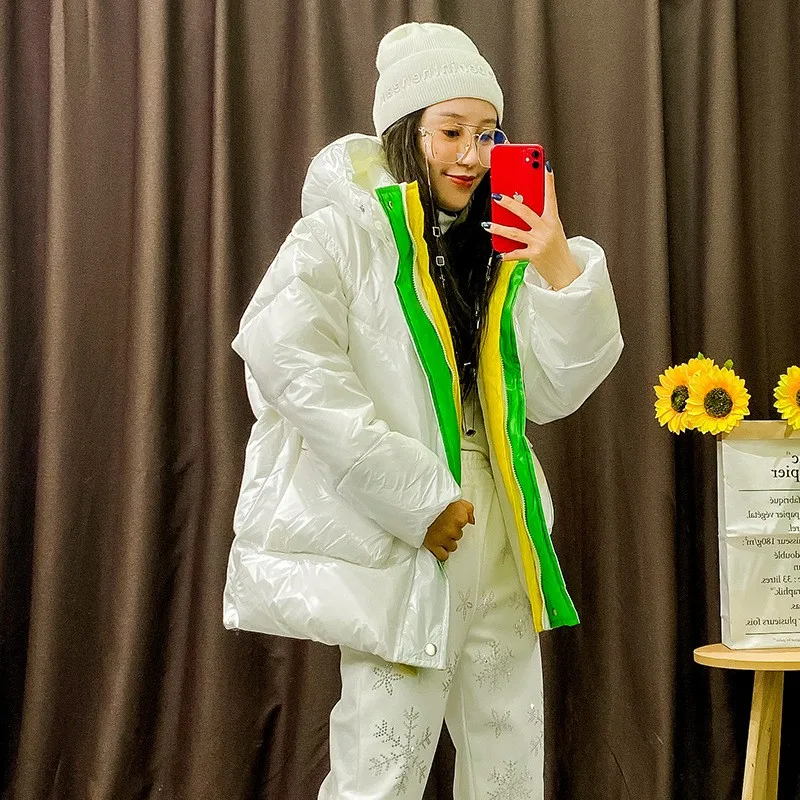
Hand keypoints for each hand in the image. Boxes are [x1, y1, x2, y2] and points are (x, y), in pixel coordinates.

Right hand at [424, 499, 474, 560]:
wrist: (416, 504)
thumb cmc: (433, 501)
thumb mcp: (455, 499)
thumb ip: (468, 509)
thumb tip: (472, 520)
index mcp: (460, 516)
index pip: (466, 523)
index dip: (458, 521)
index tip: (452, 518)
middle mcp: (453, 529)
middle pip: (458, 536)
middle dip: (452, 532)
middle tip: (443, 525)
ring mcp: (443, 538)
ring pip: (452, 546)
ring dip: (447, 542)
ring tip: (438, 534)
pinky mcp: (433, 545)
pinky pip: (443, 556)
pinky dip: (441, 553)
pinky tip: (438, 546)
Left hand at [484, 163, 580, 290]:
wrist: (566, 273)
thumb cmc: (557, 250)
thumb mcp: (553, 231)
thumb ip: (539, 220)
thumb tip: (519, 210)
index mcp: (553, 220)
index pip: (551, 197)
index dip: (549, 181)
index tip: (546, 166)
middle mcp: (547, 229)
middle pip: (525, 212)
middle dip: (509, 203)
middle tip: (496, 196)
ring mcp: (540, 242)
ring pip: (514, 232)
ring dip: (498, 228)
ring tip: (486, 225)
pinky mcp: (534, 255)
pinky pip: (516, 253)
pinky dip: (506, 254)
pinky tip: (499, 253)